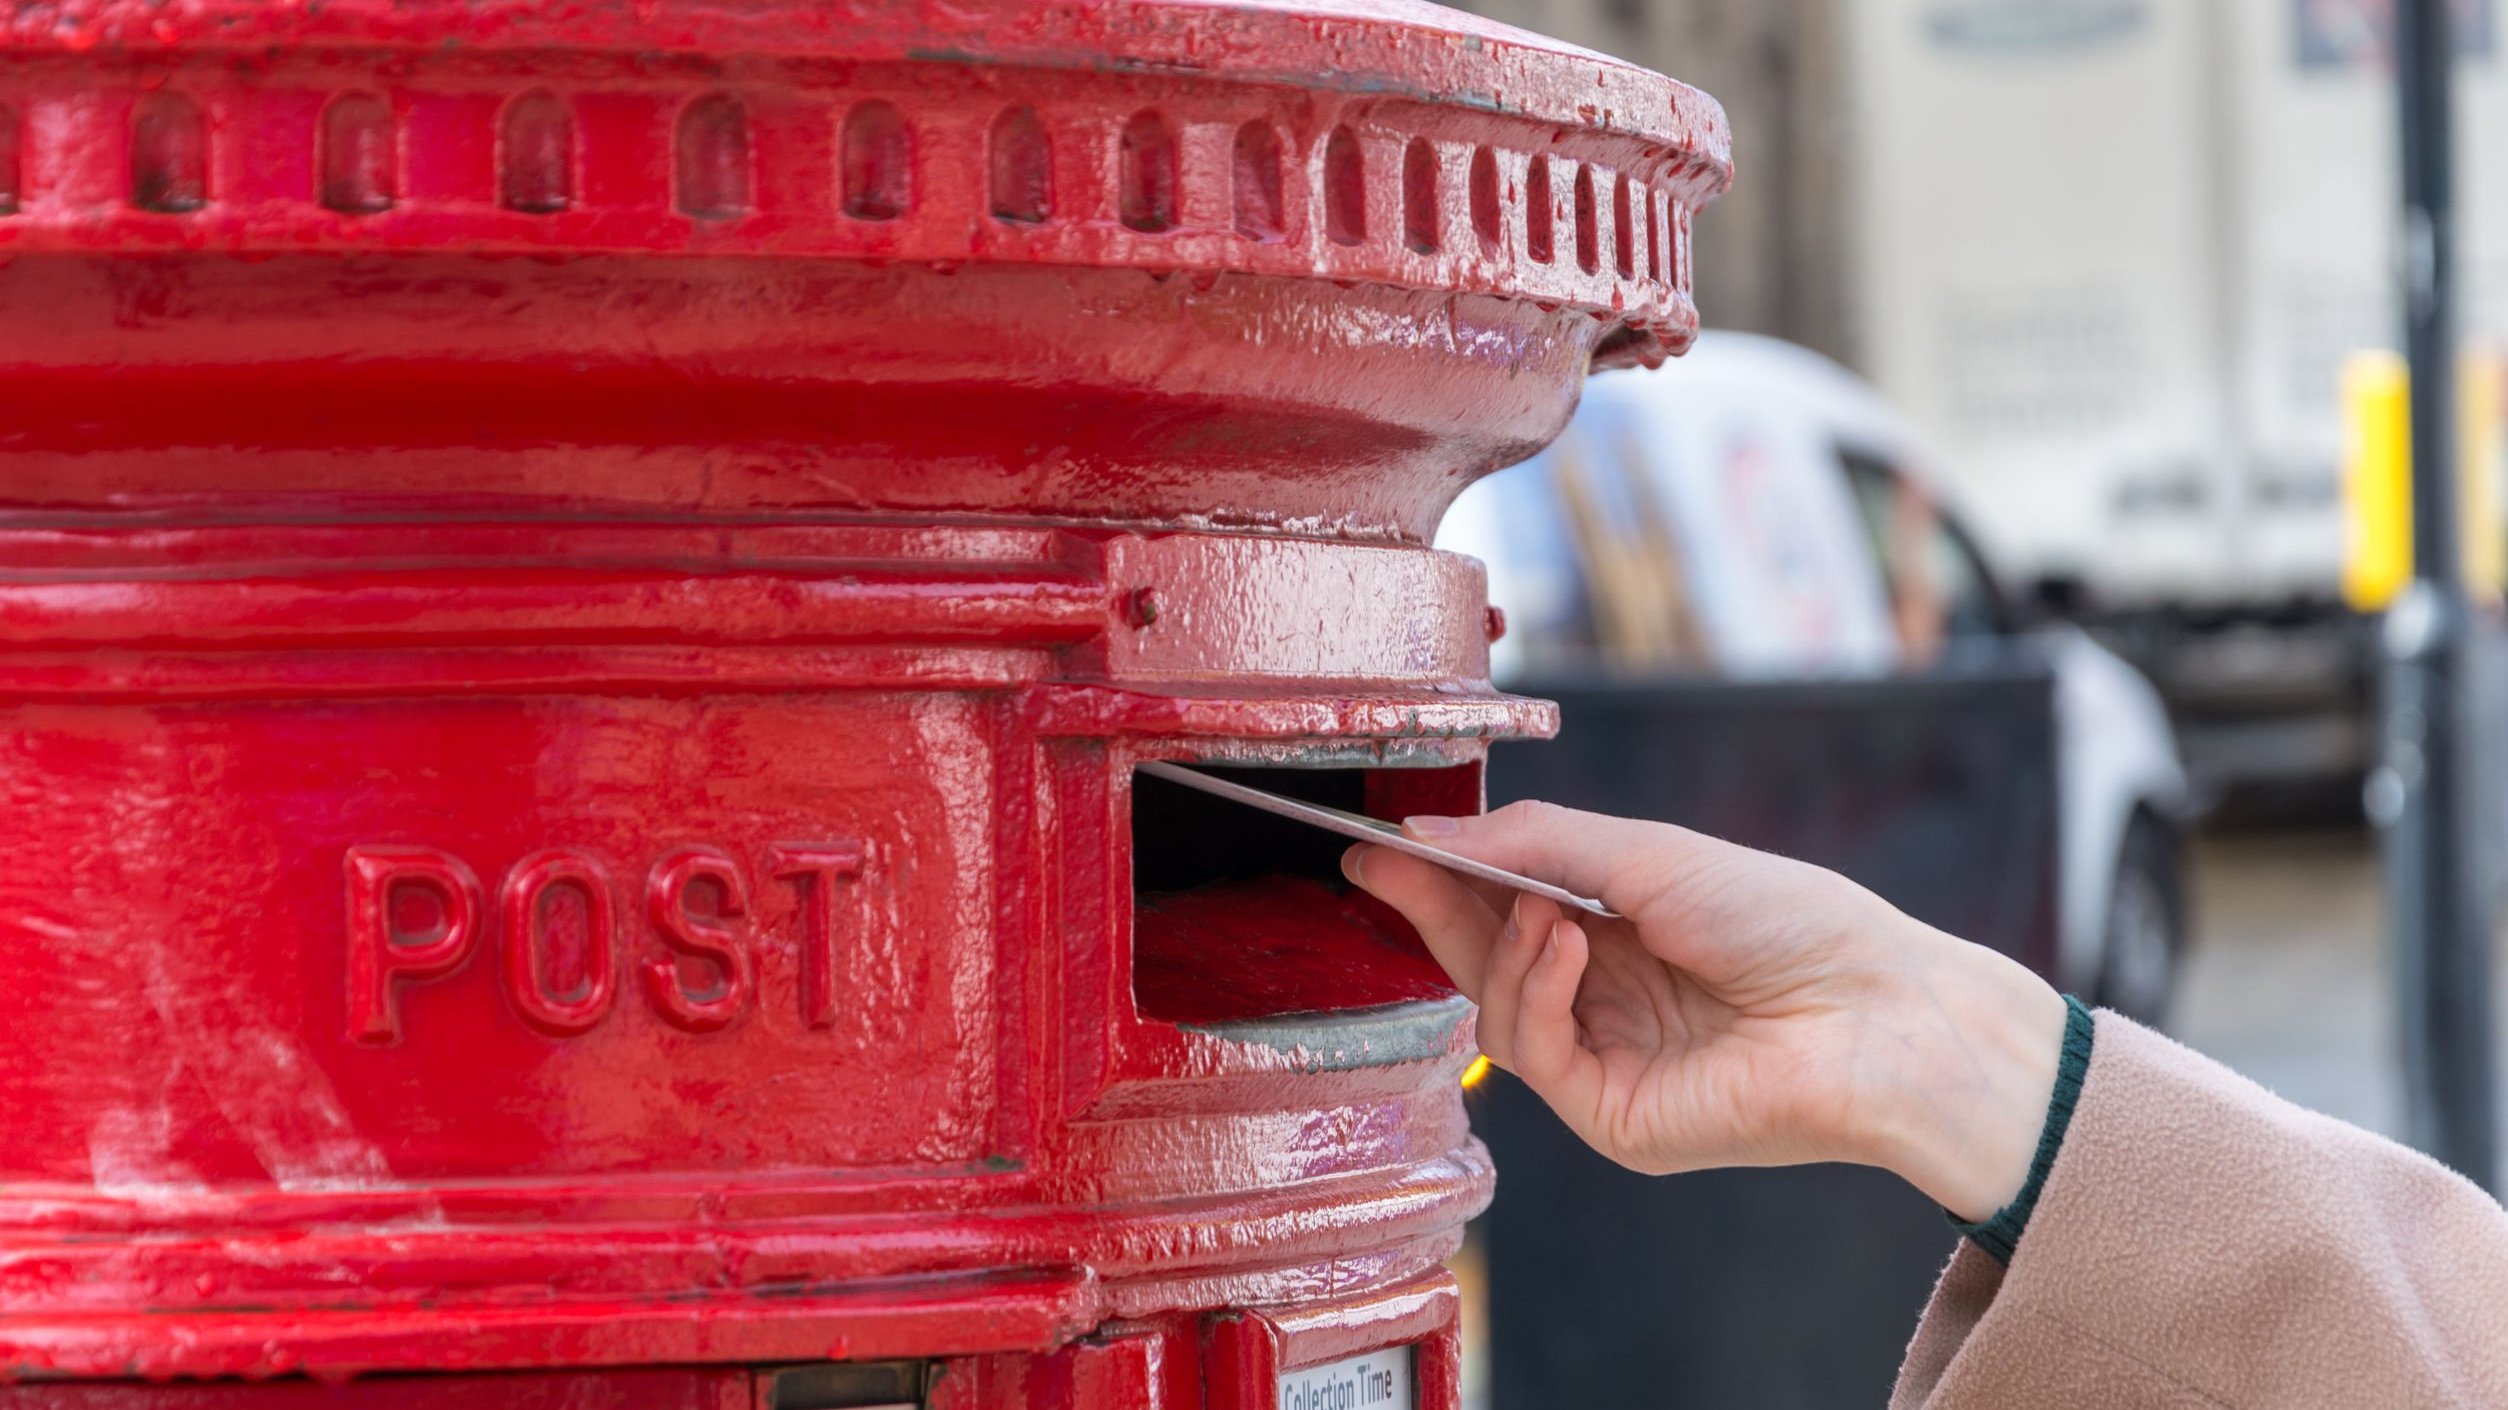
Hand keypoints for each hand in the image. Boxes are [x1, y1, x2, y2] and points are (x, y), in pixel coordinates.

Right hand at [1342, 801, 2068, 1221]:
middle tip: (1385, 861)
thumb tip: (1427, 834)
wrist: (1874, 1010)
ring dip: (1506, 949)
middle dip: (1434, 909)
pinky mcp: (1615, 1119)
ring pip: (1497, 1013)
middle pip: (1484, 962)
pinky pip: (1535, 1057)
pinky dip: (1537, 994)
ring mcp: (1607, 1065)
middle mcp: (1606, 1002)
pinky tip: (1570, 948)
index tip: (1379, 842)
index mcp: (1618, 933)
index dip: (1439, 876)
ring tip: (1549, 911)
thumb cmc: (1787, 921)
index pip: (1503, 908)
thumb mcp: (1648, 854)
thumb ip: (1533, 844)